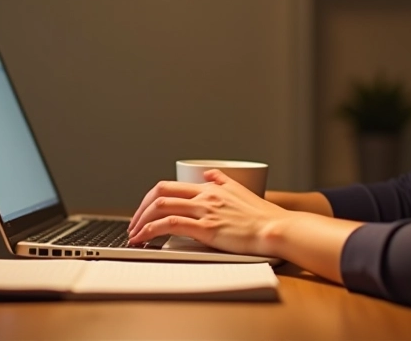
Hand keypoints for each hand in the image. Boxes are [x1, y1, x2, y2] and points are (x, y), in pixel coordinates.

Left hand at [127, 169, 292, 256]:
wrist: (277, 229)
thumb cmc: (263, 216)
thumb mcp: (241, 190)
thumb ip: (223, 181)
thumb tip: (210, 172)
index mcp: (211, 187)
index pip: (171, 185)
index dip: (151, 198)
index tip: (144, 211)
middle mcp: (205, 195)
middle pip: (160, 192)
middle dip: (141, 207)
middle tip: (134, 223)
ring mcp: (205, 211)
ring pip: (161, 206)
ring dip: (141, 220)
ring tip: (134, 234)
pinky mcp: (207, 229)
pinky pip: (171, 224)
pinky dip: (151, 230)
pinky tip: (144, 238)